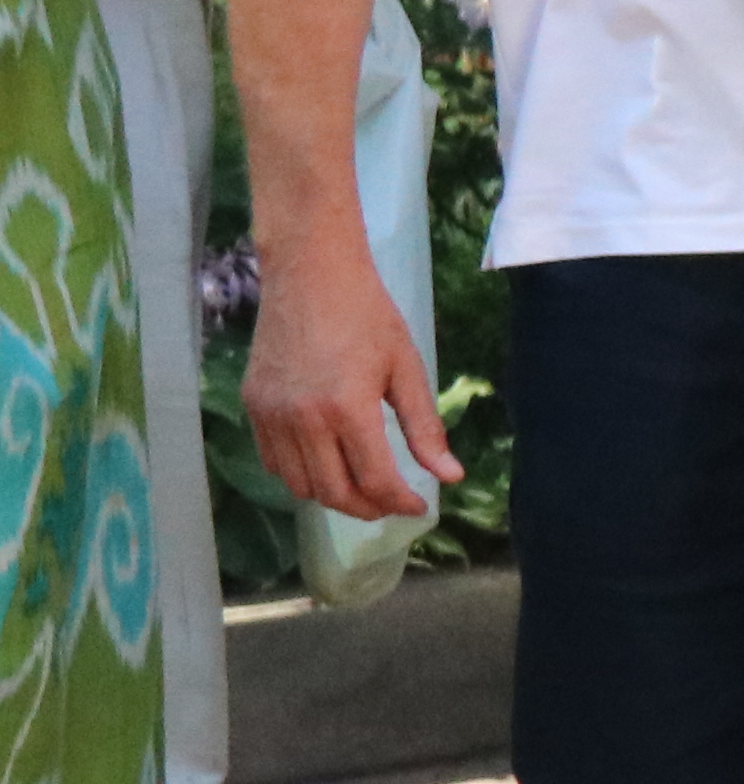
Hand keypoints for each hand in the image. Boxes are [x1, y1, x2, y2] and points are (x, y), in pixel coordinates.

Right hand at [248, 245, 457, 524]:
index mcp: (347, 409)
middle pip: (333, 492)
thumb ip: (424, 427)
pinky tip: (327, 466)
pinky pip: (273, 462)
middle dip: (368, 508)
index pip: (374, 479)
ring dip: (333, 497)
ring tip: (363, 489)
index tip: (421, 507)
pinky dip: (300, 476)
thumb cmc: (368, 315)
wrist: (310, 275)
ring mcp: (270, 415)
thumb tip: (450, 476)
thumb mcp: (407, 367)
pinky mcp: (252, 406)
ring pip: (298, 485)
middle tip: (392, 505)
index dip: (400, 502)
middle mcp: (302, 420)